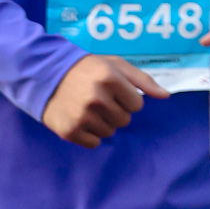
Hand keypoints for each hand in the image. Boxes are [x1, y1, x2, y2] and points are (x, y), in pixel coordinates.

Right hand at [41, 54, 163, 148]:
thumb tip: (166, 96)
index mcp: (110, 78)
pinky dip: (89, 135)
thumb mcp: (114, 65)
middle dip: (114, 111)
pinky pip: (94, 143)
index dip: (126, 99)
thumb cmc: (85, 69)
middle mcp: (97, 98)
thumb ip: (142, 80)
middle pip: (124, 121)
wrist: (43, 74)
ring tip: (87, 108)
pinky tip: (79, 119)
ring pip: (110, 132)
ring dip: (102, 123)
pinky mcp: (70, 131)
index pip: (137, 105)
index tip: (111, 91)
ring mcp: (82, 116)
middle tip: (97, 99)